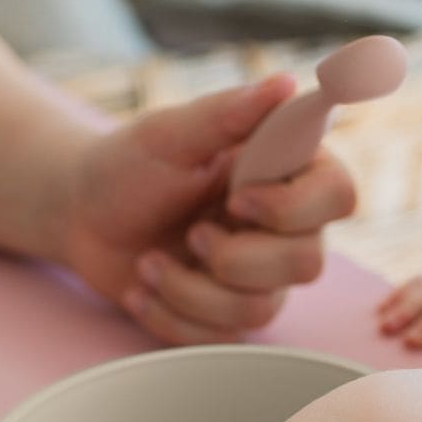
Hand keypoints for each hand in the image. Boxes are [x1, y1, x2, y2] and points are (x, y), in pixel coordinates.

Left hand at [63, 75, 356, 343]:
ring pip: (261, 309)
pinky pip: (220, 338)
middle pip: (307, 264)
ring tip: (150, 263)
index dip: (295, 208)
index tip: (237, 198)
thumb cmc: (127, 166)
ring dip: (190, 289)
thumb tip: (285, 83)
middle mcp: (286, 227)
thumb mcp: (169, 134)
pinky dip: (170, 316)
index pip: (339, 196)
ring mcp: (260, 277)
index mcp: (285, 173)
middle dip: (235, 258)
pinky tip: (142, 288)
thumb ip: (226, 113)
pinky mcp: (228, 316)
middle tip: (190, 233)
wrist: (82, 218)